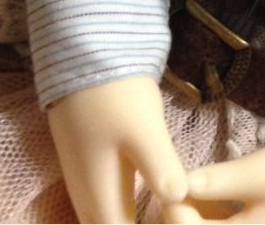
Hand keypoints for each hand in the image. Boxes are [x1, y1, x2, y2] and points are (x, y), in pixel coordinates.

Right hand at [47, 75, 187, 223]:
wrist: (85, 56)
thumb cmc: (116, 93)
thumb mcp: (143, 129)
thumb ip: (159, 168)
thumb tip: (179, 199)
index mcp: (98, 196)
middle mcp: (86, 195)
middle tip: (179, 216)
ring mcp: (85, 178)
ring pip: (107, 216)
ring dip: (131, 219)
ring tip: (166, 212)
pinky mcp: (92, 160)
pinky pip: (108, 199)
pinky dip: (126, 207)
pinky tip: (151, 197)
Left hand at [164, 144, 264, 223]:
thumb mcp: (260, 172)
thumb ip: (217, 180)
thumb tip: (177, 184)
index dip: (171, 206)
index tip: (165, 178)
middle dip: (180, 210)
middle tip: (171, 179)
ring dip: (194, 210)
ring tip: (187, 180)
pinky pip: (224, 224)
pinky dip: (211, 209)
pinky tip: (210, 186)